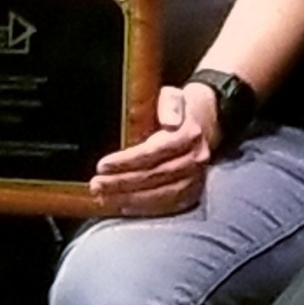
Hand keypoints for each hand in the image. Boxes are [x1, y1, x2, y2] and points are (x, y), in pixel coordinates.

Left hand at [90, 83, 217, 217]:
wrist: (207, 123)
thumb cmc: (181, 109)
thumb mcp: (174, 96)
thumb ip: (170, 104)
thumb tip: (169, 121)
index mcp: (190, 135)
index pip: (155, 152)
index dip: (127, 161)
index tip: (102, 166)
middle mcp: (196, 159)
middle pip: (155, 176)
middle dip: (122, 183)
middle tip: (96, 185)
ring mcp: (197, 178)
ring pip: (162, 195)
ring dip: (130, 199)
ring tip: (104, 198)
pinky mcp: (194, 191)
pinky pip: (169, 206)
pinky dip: (146, 209)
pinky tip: (124, 207)